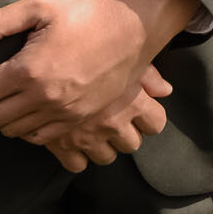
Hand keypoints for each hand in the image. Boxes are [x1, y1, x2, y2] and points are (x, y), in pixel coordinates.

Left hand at [0, 0, 196, 140]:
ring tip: (15, 90)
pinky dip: (31, 125)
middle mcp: (45, 98)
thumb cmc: (91, 9)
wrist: (138, 23)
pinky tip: (36, 103)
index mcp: (30, 70)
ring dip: (7, 114)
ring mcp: (65, 112)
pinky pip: (42, 137)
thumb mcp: (42, 4)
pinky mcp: (82, 117)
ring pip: (14, 132)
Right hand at [36, 65, 172, 171]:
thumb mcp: (124, 55)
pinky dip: (77, 156)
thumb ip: (149, 75)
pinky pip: (77, 165)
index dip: (149, 119)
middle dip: (125, 133)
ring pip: (107, 157)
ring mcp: (88, 137)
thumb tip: (166, 91)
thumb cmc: (90, 48)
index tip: (140, 111)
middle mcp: (114, 123)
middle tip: (115, 118)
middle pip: (132, 144)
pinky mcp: (62, 145)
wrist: (47, 55)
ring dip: (103, 146)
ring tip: (95, 128)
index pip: (156, 124)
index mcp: (133, 102)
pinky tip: (75, 139)